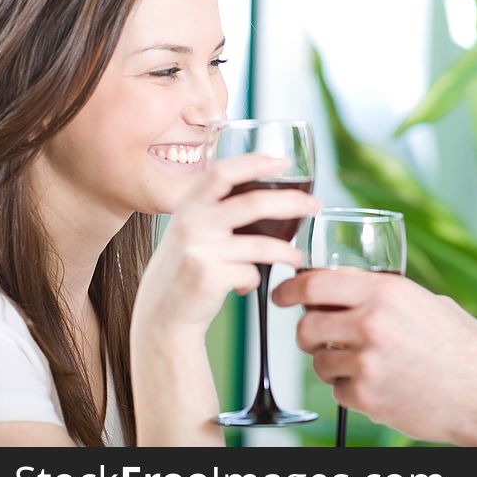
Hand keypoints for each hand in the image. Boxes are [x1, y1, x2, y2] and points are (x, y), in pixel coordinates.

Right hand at [133, 153, 320, 336]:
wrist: (161, 314)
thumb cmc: (185, 268)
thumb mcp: (191, 230)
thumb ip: (216, 210)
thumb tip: (269, 195)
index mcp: (189, 205)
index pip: (223, 172)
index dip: (254, 162)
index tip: (283, 162)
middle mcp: (192, 222)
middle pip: (253, 203)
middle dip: (292, 202)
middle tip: (315, 205)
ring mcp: (200, 250)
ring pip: (262, 245)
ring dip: (287, 253)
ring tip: (297, 258)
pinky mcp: (210, 277)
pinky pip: (251, 274)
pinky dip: (254, 280)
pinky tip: (246, 285)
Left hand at [272, 268, 476, 443]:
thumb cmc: (465, 348)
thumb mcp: (429, 303)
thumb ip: (388, 296)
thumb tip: (353, 292)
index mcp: (386, 291)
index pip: (315, 282)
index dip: (290, 289)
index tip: (282, 295)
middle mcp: (372, 323)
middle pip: (306, 325)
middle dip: (307, 332)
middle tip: (318, 337)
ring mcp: (367, 362)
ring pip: (318, 361)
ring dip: (330, 363)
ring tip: (363, 364)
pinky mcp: (367, 397)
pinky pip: (337, 390)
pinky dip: (350, 389)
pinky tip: (379, 384)